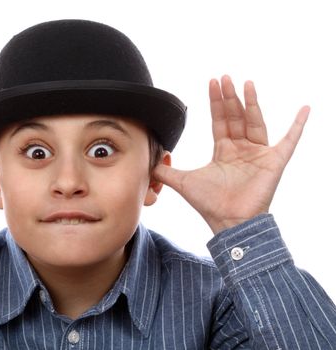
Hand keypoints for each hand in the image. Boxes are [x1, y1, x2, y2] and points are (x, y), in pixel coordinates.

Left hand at [154, 75, 308, 233]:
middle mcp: (242, 149)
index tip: (212, 82)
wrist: (229, 223)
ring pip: (256, 121)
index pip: (219, 120)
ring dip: (252, 102)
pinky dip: (298, 125)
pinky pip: (290, 140)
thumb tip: (150, 161)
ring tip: (246, 83)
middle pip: (236, 116)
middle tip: (225, 77)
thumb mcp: (183, 182)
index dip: (216, 102)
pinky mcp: (274, 162)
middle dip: (230, 97)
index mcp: (223, 151)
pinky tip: (305, 109)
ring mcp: (259, 154)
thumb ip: (165, 171)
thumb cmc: (210, 204)